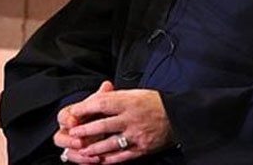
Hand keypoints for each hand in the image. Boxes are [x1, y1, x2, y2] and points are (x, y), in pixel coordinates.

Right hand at [54, 81, 112, 162]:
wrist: (107, 127)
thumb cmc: (100, 113)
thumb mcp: (102, 104)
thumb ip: (102, 97)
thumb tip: (107, 85)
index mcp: (71, 117)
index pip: (62, 116)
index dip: (66, 119)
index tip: (73, 122)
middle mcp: (68, 132)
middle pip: (59, 138)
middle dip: (69, 141)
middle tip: (80, 142)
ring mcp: (72, 145)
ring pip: (67, 152)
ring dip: (78, 155)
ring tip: (92, 156)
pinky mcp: (79, 155)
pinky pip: (77, 161)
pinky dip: (85, 162)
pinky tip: (96, 161)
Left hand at [55, 81, 173, 162]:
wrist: (180, 115)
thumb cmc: (156, 103)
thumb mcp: (136, 94)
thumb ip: (116, 98)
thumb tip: (95, 101)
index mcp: (130, 102)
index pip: (101, 104)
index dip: (84, 108)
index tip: (73, 112)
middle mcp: (132, 118)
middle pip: (102, 126)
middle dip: (84, 131)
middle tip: (72, 134)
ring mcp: (137, 135)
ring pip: (109, 144)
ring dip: (93, 148)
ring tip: (83, 150)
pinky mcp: (142, 148)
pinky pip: (121, 156)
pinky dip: (108, 159)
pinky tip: (100, 160)